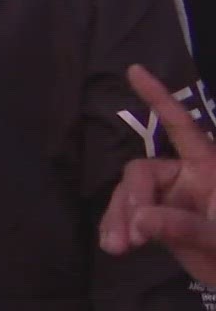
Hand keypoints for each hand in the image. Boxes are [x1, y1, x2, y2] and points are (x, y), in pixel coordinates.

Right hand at [100, 64, 215, 283]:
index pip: (181, 126)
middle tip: (132, 239)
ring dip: (118, 219)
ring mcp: (168, 198)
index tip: (135, 70)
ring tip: (117, 249)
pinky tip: (112, 245)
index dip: (159, 98)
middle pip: (141, 172)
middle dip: (131, 202)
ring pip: (128, 194)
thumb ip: (183, 228)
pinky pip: (125, 215)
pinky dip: (116, 227)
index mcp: (208, 169)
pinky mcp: (156, 220)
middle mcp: (184, 177)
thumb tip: (138, 220)